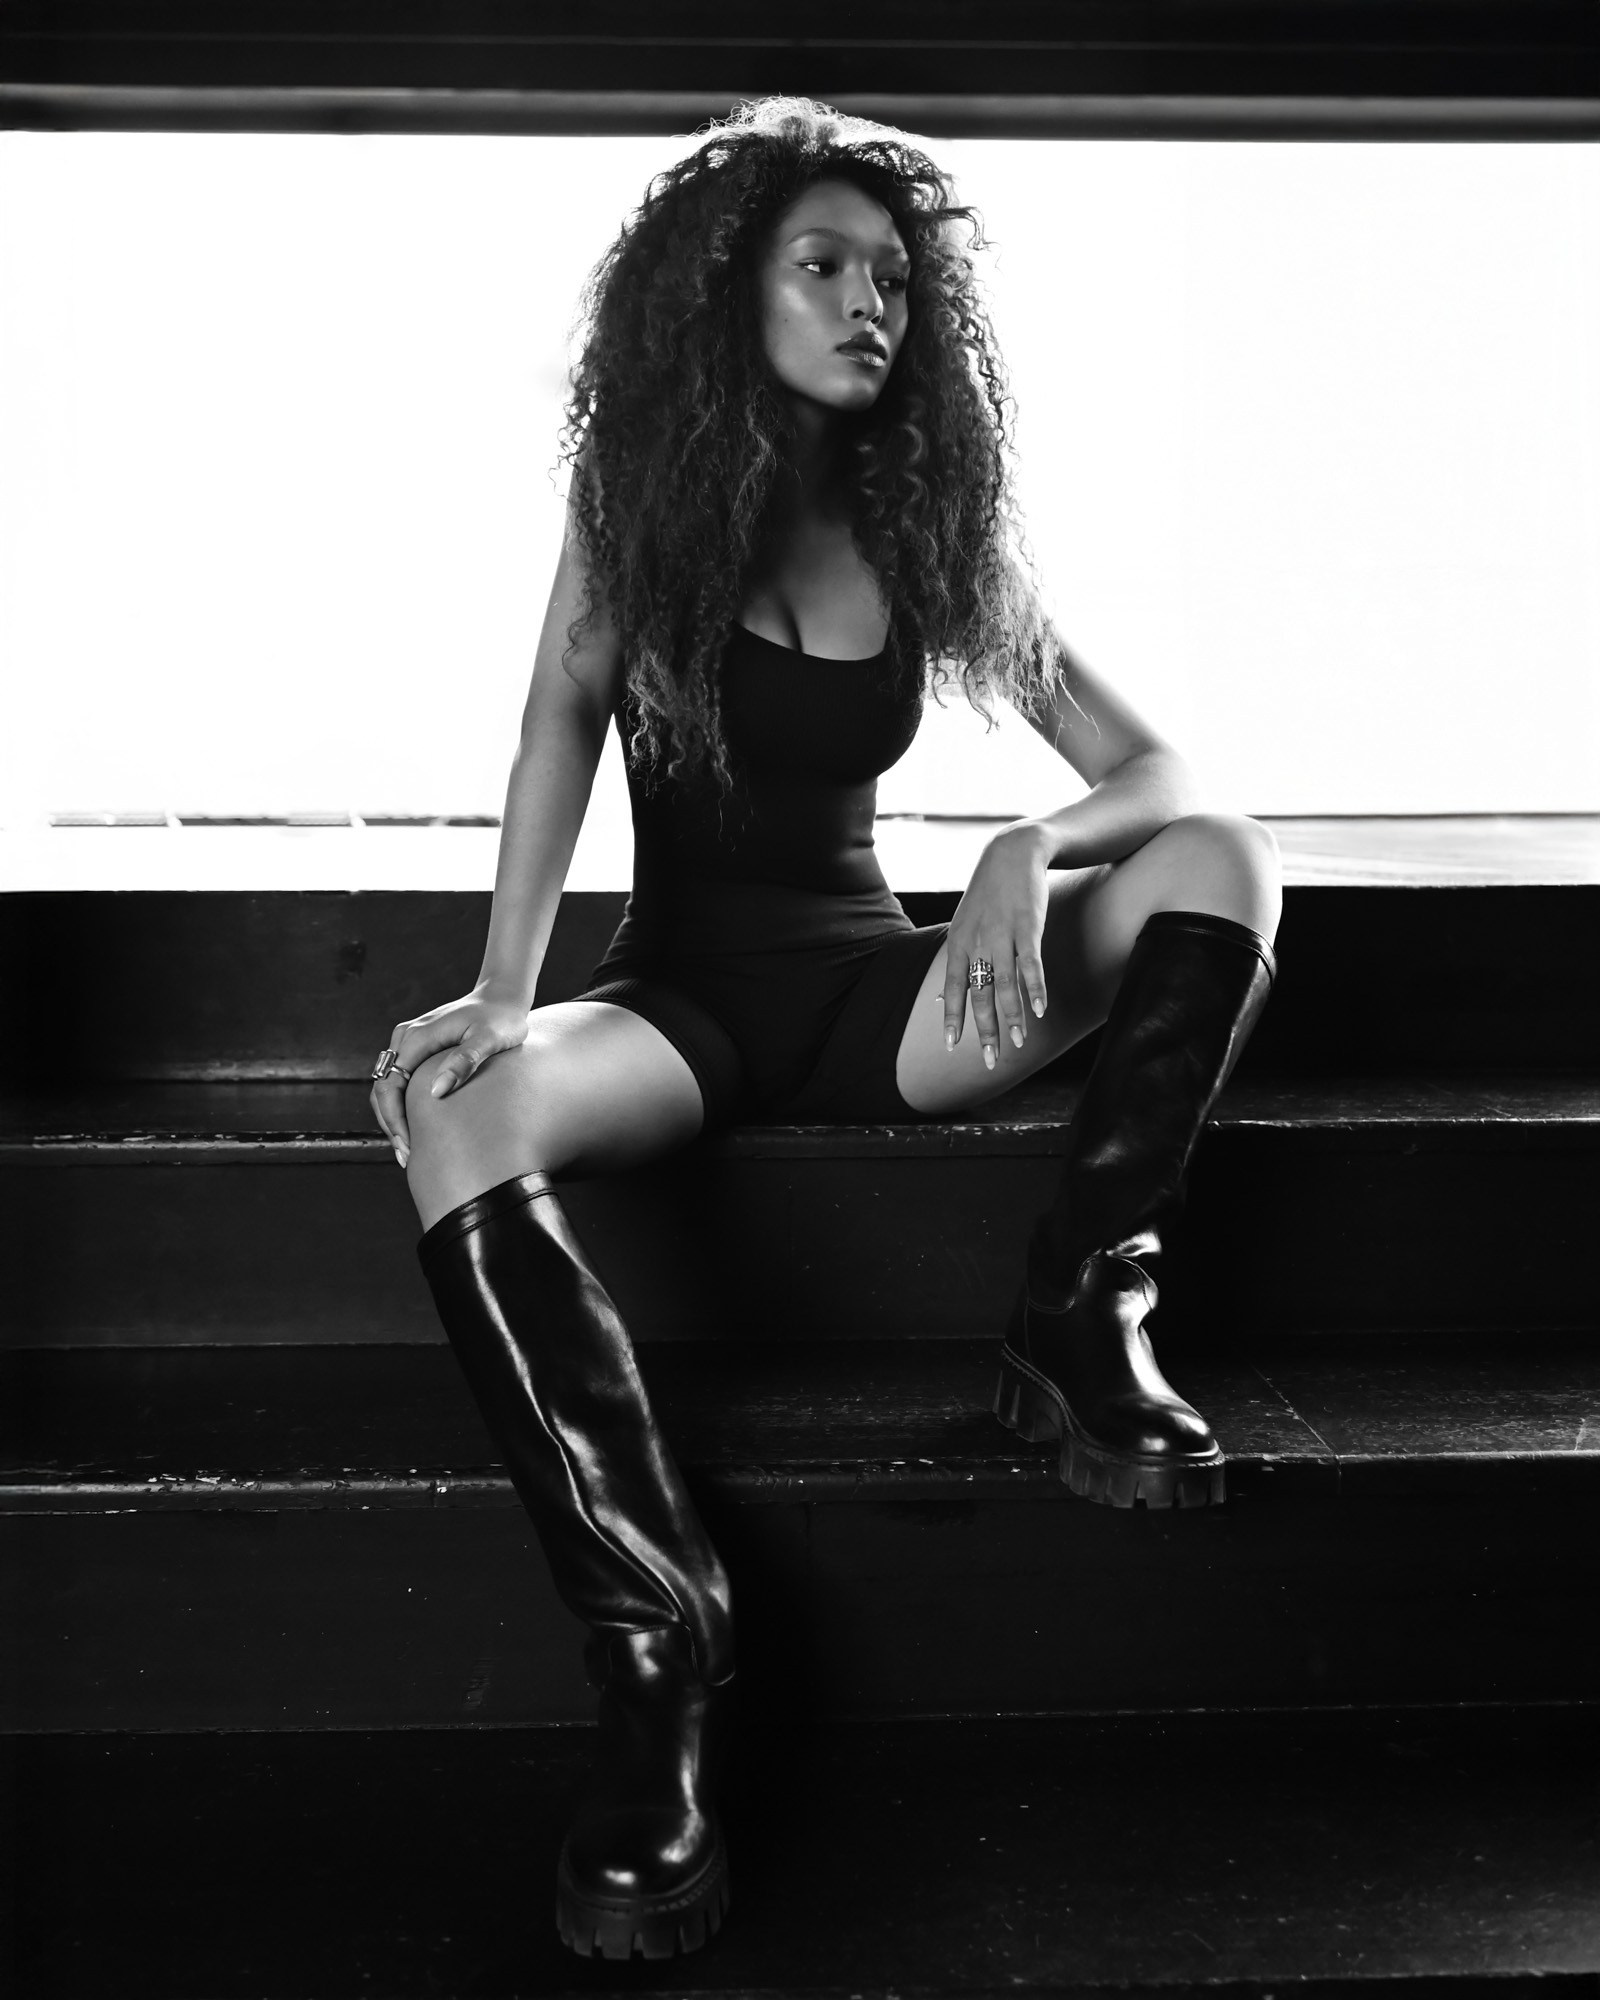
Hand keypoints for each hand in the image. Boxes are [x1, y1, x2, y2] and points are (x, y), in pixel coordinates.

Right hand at [368, 985, 531, 1166]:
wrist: (502, 997)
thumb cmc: (501, 1018)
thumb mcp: (490, 1039)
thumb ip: (464, 1062)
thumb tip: (436, 1092)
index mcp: (417, 1037)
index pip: (389, 1085)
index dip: (395, 1119)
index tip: (409, 1145)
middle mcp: (405, 1038)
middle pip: (383, 1088)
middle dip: (391, 1124)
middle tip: (408, 1157)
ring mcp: (409, 1042)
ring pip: (388, 1086)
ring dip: (394, 1117)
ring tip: (410, 1150)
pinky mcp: (418, 1048)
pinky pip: (401, 1081)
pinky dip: (403, 1105)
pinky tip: (418, 1128)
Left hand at [942, 822, 1050, 1069]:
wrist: (1013, 853)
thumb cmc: (989, 894)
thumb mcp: (964, 924)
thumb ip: (957, 961)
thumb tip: (943, 998)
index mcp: (958, 943)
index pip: (953, 988)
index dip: (953, 1019)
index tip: (952, 1048)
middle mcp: (976, 942)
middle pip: (980, 994)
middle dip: (985, 1031)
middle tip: (991, 1061)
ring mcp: (1002, 934)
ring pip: (1005, 985)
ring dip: (1012, 1017)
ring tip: (1019, 1043)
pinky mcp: (1029, 926)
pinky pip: (1031, 964)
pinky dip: (1036, 989)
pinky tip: (1041, 1011)